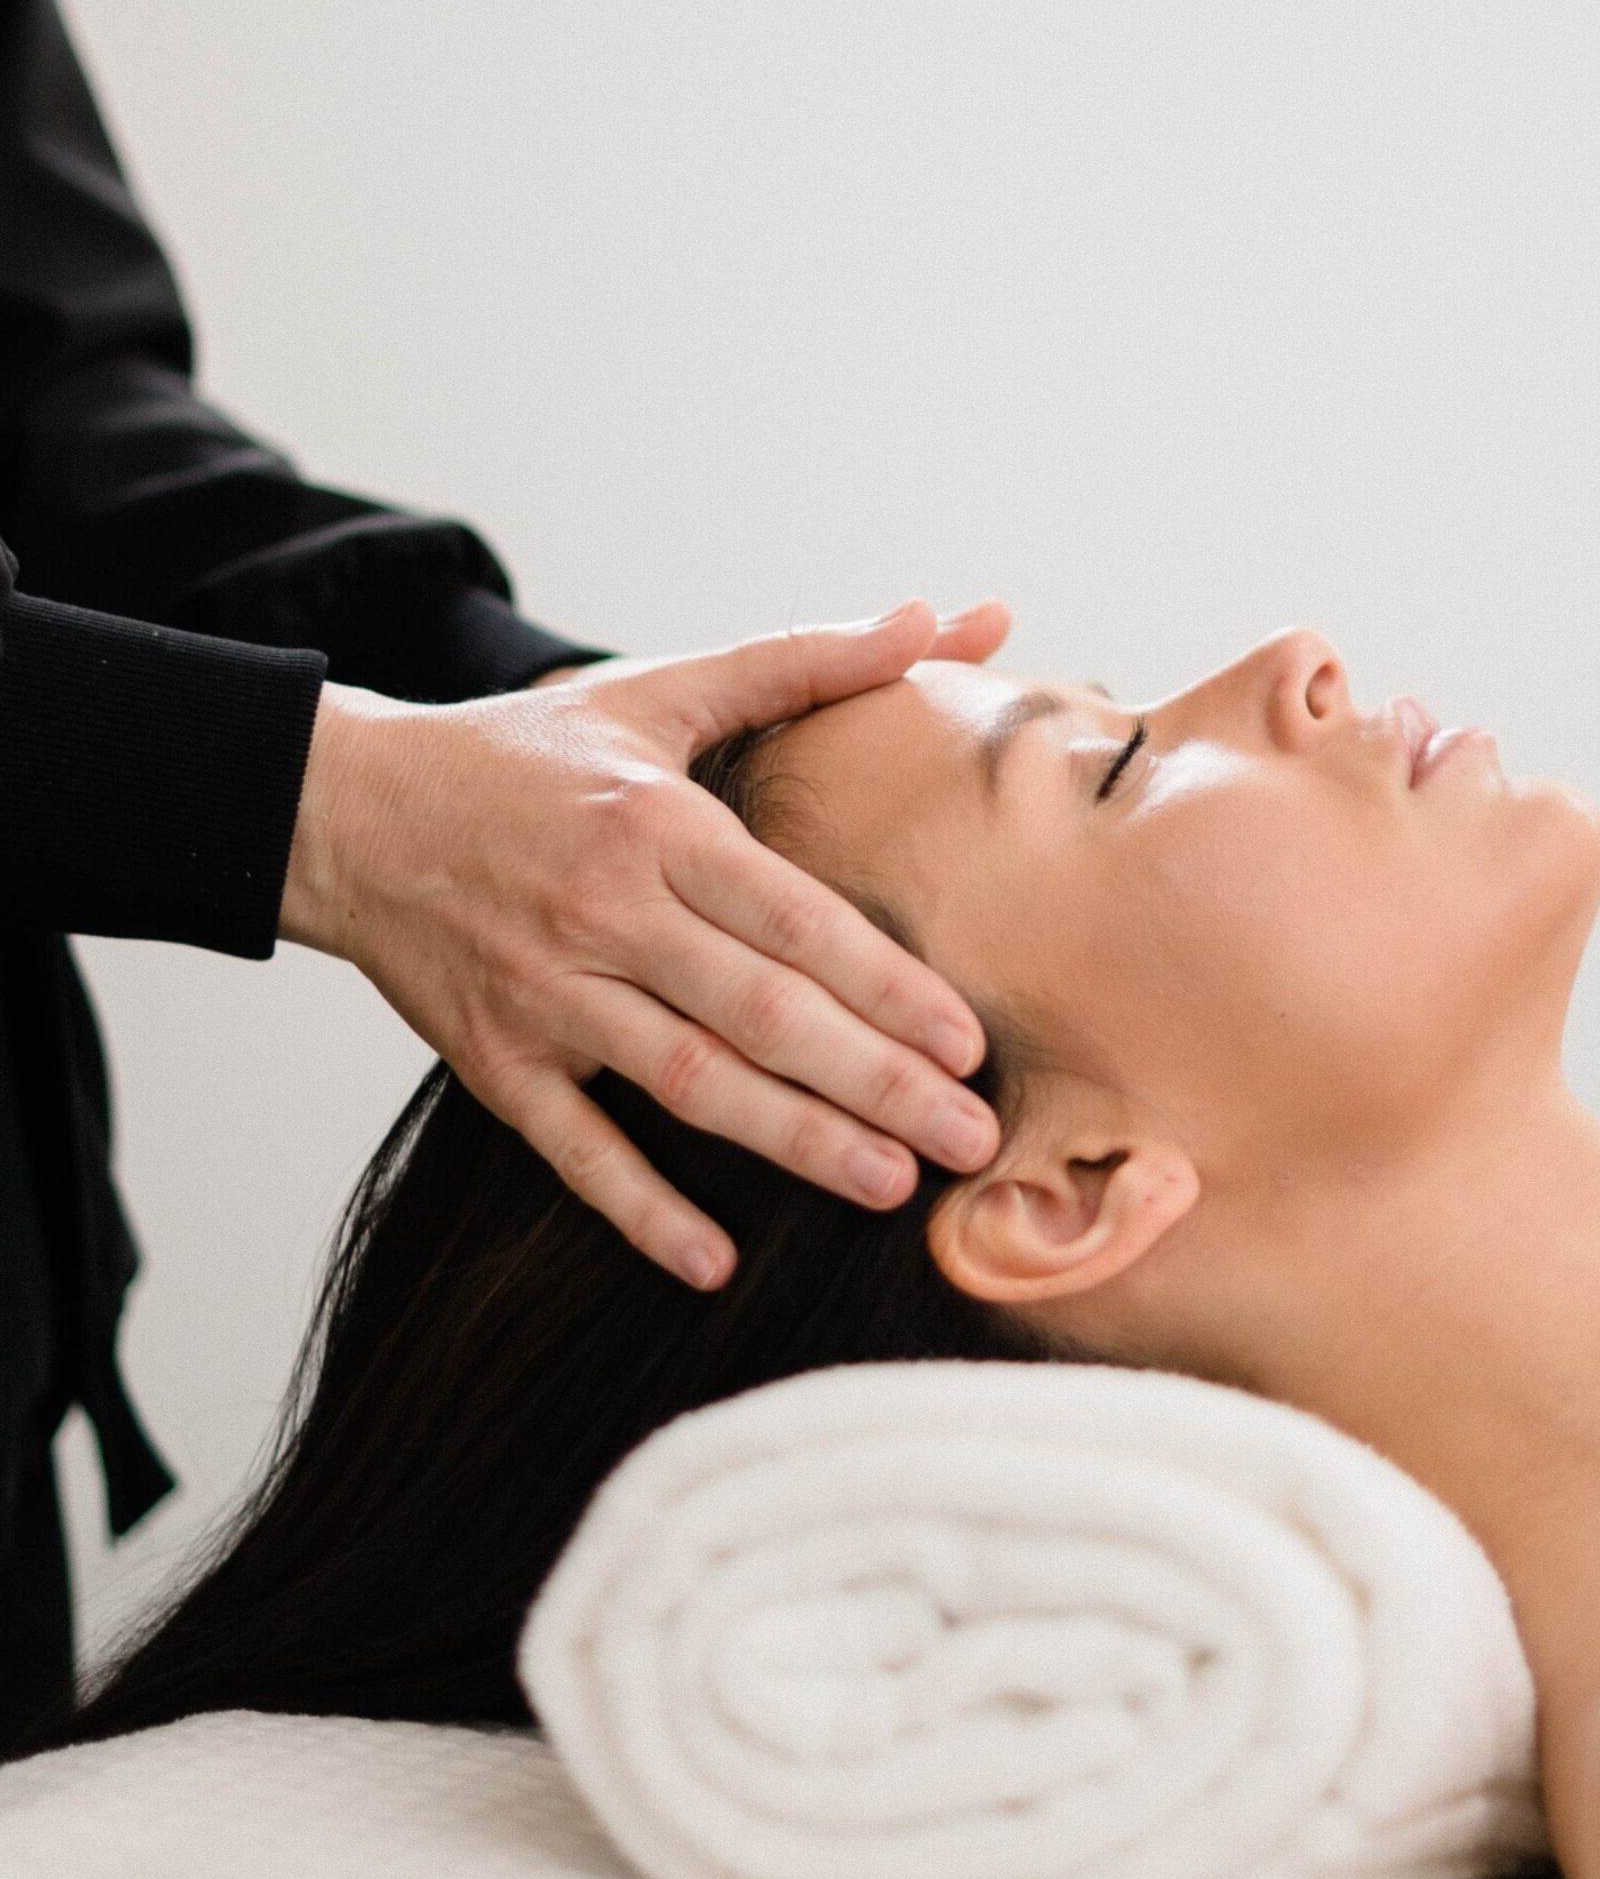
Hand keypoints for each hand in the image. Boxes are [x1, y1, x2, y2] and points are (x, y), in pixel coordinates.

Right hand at [280, 598, 1009, 1287]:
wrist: (351, 808)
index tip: (969, 1045)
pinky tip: (714, 1263)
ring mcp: (544, 995)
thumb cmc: (530, 751)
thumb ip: (812, 661)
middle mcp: (604, 914)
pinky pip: (573, 1150)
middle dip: (873, 1083)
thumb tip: (950, 615)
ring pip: (685, 1084)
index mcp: (656, 826)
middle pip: (758, 1014)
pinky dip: (640, 1210)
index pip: (794, 919)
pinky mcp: (493, 1062)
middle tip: (969, 1142)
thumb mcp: (664, 689)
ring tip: (887, 1187)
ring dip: (791, 1143)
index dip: (884, 987)